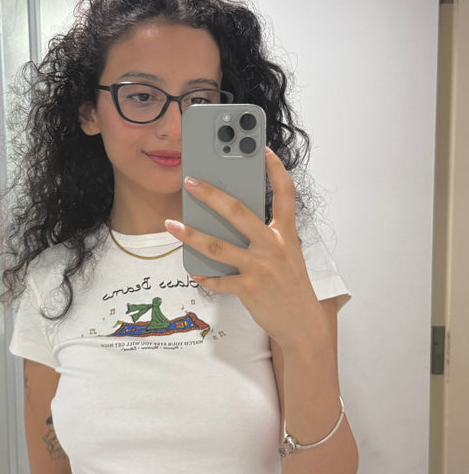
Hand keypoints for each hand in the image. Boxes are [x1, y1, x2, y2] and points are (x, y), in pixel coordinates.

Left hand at [166, 148, 326, 350]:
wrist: (302, 324)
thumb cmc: (290, 286)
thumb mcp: (286, 255)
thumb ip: (265, 237)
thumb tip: (229, 222)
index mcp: (286, 234)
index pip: (284, 194)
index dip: (275, 170)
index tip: (262, 149)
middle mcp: (274, 246)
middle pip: (238, 212)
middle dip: (211, 194)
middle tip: (191, 181)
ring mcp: (261, 267)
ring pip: (217, 246)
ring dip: (190, 235)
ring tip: (172, 225)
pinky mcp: (249, 288)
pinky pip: (218, 280)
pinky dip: (204, 276)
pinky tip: (194, 272)